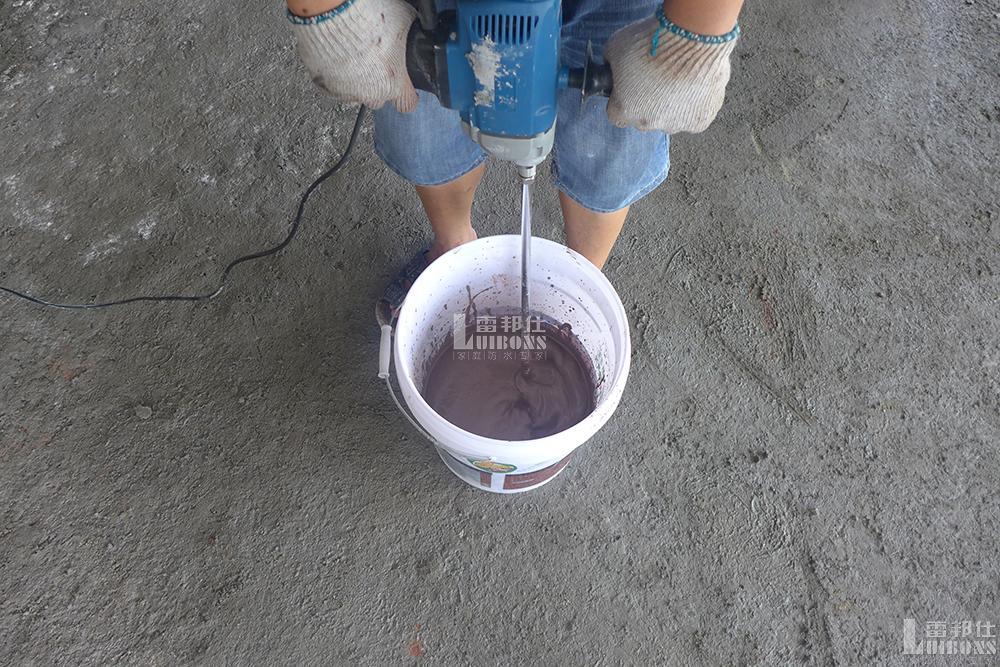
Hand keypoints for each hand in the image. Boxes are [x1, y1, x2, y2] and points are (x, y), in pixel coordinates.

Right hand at [289, 0, 417, 111]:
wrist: (333, 14)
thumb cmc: (367, 18)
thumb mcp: (403, 21)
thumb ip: (409, 38)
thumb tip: (413, 34)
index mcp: (394, 83)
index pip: (407, 104)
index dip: (407, 95)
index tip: (405, 88)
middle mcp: (371, 93)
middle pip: (379, 99)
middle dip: (379, 84)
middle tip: (375, 64)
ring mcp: (346, 92)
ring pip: (356, 94)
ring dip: (357, 80)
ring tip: (355, 57)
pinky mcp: (325, 87)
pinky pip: (334, 86)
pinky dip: (336, 75)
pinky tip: (339, 58)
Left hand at [603, 8, 738, 133]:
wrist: (692, 35)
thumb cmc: (652, 40)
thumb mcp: (616, 47)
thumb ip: (610, 65)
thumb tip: (612, 68)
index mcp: (624, 110)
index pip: (616, 114)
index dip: (621, 100)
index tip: (628, 88)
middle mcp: (648, 123)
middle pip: (643, 118)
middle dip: (647, 102)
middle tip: (656, 78)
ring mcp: (675, 124)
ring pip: (669, 118)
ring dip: (671, 104)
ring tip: (678, 78)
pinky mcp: (699, 121)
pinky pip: (693, 117)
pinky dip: (693, 104)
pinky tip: (695, 84)